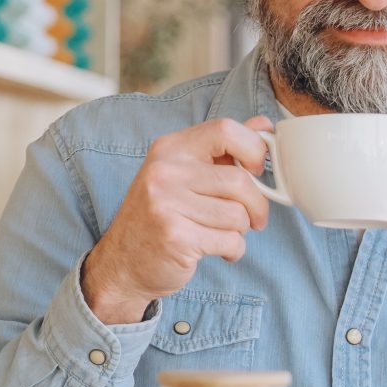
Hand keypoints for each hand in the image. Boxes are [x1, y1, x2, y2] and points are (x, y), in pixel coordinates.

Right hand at [79, 116, 273, 322]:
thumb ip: (223, 149)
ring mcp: (166, 204)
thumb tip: (263, 124)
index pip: (226, 130)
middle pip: (239, 180)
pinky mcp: (175, 237)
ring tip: (222, 234)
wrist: (123, 263)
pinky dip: (232, 251)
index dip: (253, 148)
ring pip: (238, 215)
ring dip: (240, 231)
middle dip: (257, 205)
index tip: (255, 169)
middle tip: (253, 218)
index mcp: (170, 148)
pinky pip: (230, 241)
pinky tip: (216, 251)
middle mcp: (165, 172)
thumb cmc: (160, 216)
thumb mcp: (184, 174)